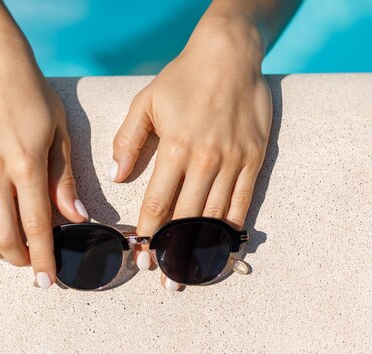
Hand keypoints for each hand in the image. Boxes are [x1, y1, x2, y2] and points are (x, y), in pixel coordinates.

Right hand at [0, 38, 88, 288]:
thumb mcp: (59, 134)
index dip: (43, 258)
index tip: (48, 281)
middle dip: (20, 260)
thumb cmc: (33, 98)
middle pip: (3, 235)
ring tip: (11, 251)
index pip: (36, 225)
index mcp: (26, 165)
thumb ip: (63, 180)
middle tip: (33, 264)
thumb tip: (76, 218)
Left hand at [110, 17, 271, 289]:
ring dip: (202, 249)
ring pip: (215, 217)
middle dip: (173, 252)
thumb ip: (127, 141)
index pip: (158, 204)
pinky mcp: (254, 160)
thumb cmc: (183, 79)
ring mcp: (234, 162)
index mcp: (175, 149)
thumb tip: (117, 176)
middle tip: (165, 281)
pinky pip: (243, 203)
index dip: (148, 236)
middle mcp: (206, 160)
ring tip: (191, 275)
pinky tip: (226, 252)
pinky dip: (234, 231)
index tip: (141, 258)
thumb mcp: (145, 102)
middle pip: (186, 218)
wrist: (230, 55)